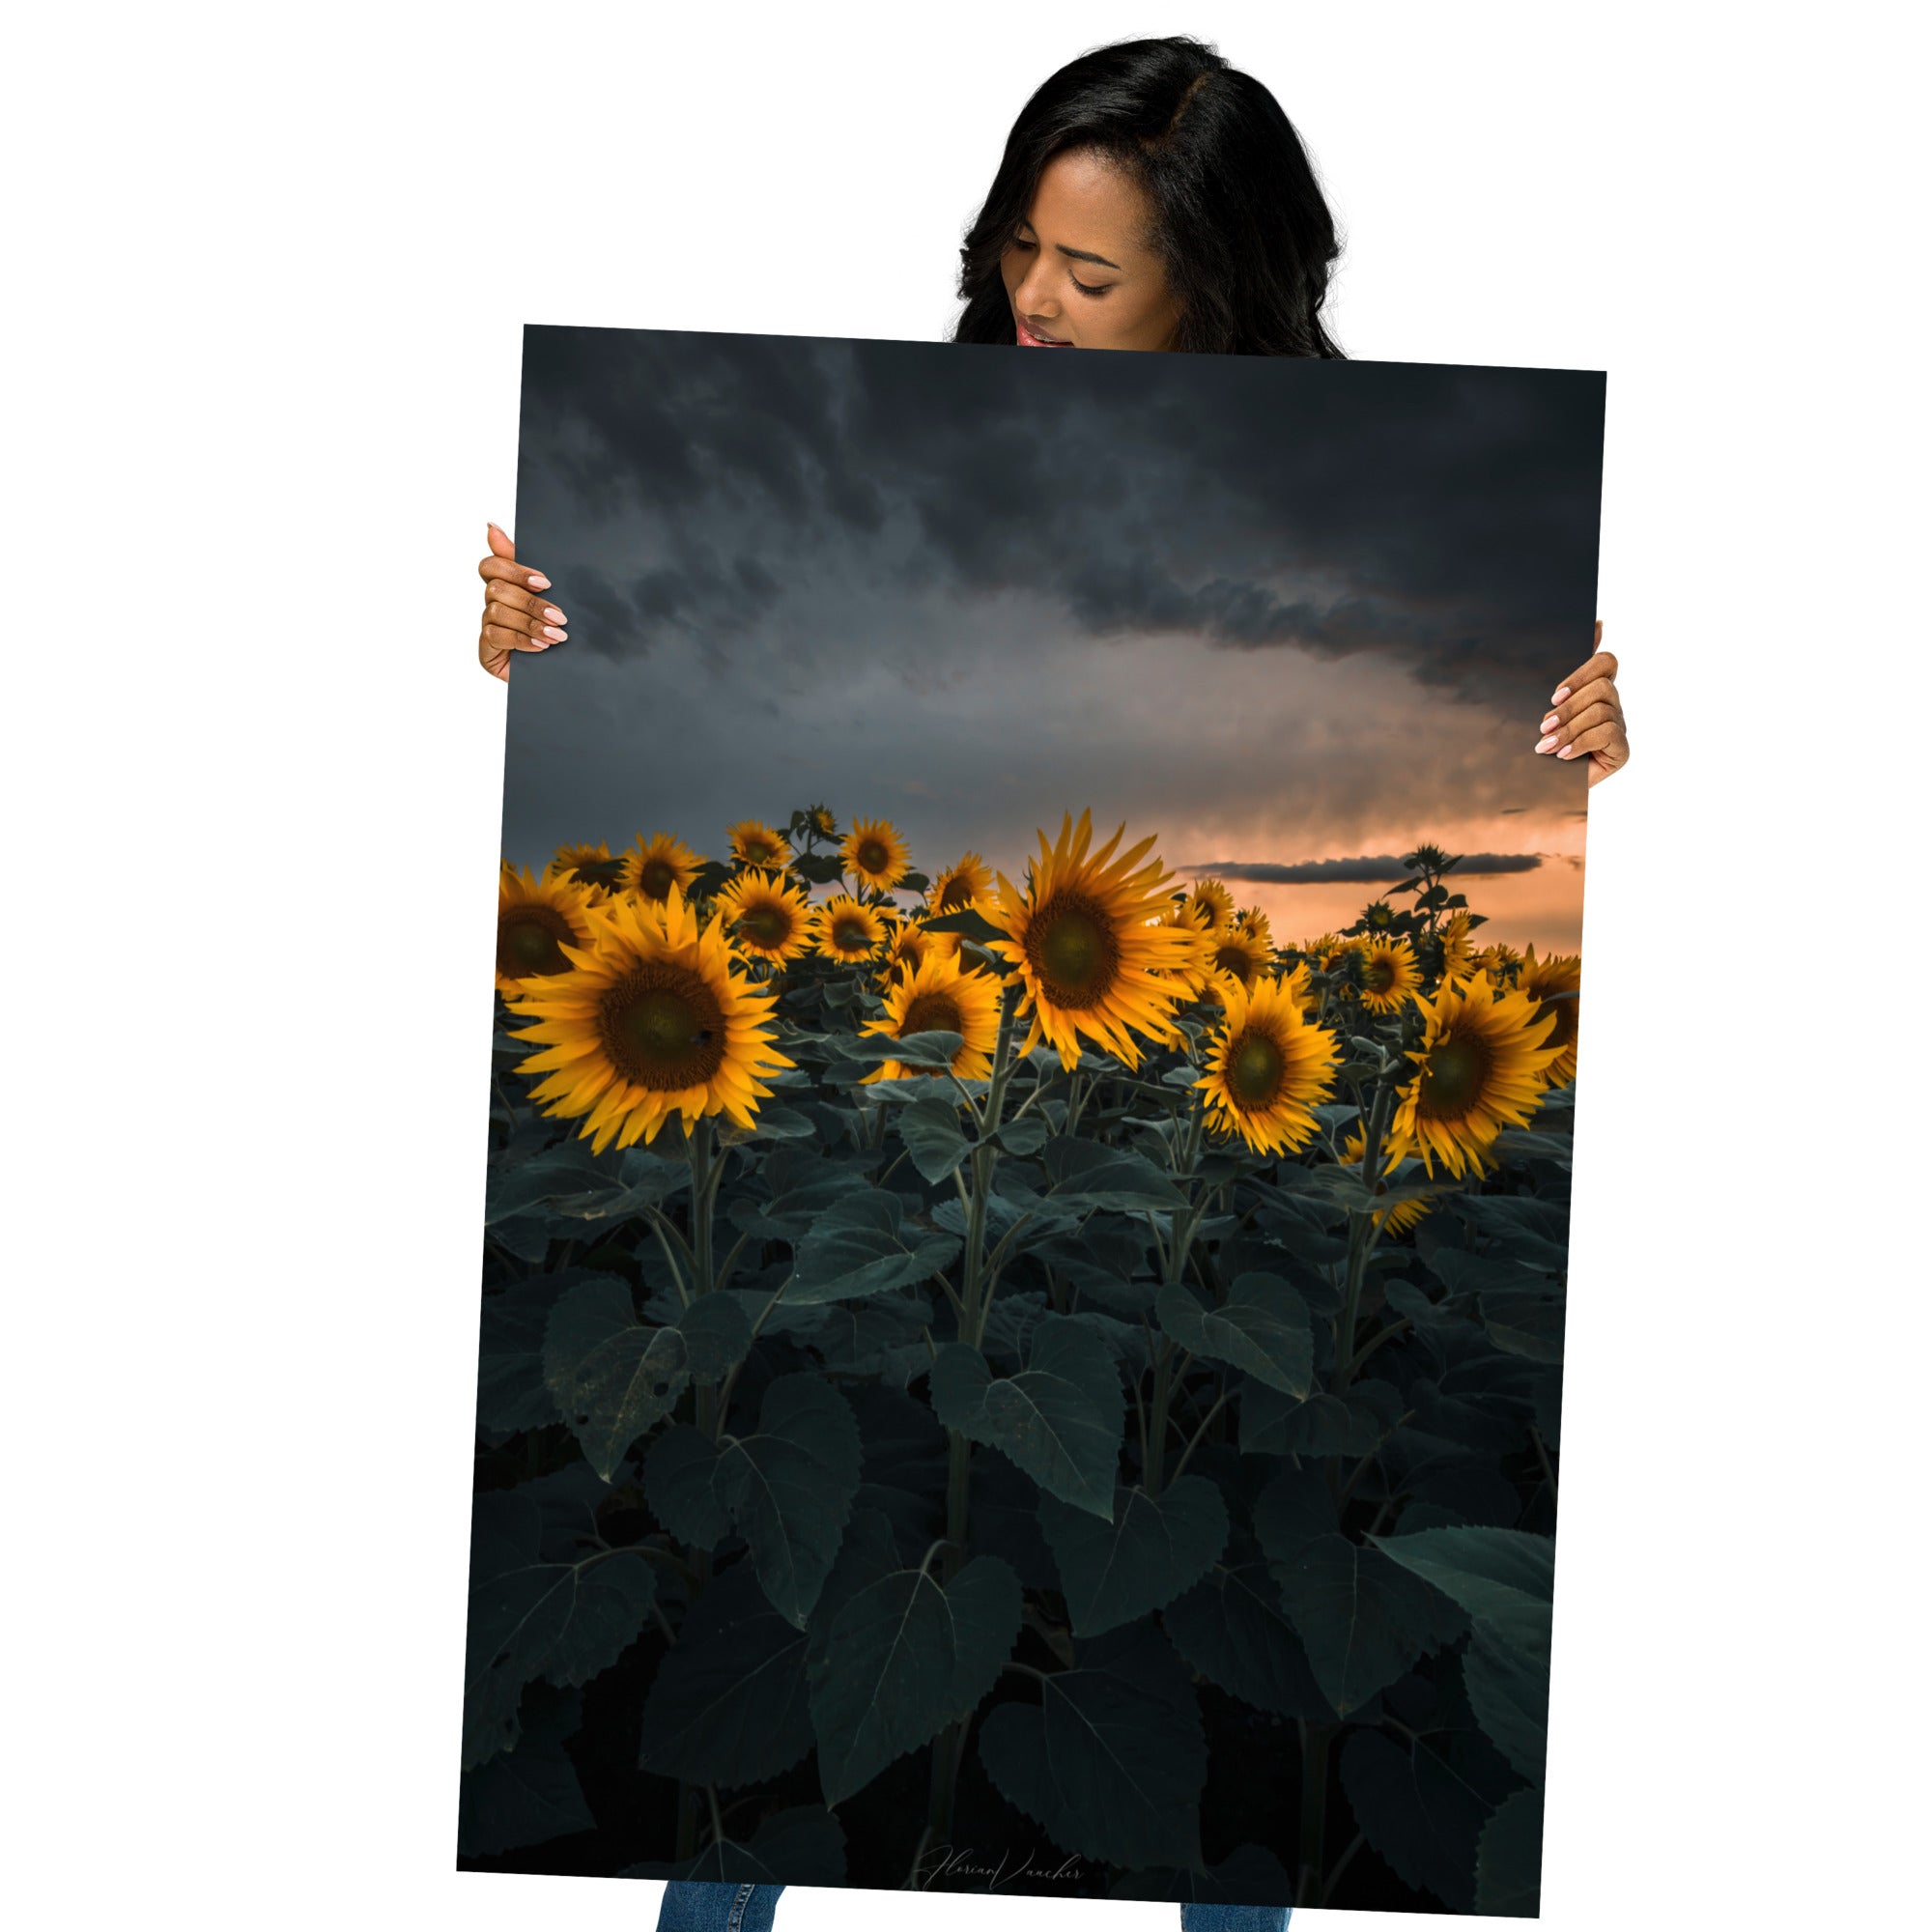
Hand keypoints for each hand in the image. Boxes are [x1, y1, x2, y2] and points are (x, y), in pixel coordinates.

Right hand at [477, 522, 566, 680]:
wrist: (562, 674)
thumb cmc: (555, 632)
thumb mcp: (552, 597)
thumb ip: (527, 566)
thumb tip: (491, 527)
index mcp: (506, 586)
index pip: (491, 565)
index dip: (515, 570)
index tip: (544, 582)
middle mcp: (492, 604)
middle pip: (496, 588)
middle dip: (531, 603)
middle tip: (559, 616)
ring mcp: (487, 627)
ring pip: (497, 611)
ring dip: (530, 623)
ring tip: (556, 635)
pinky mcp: (486, 650)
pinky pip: (496, 636)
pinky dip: (522, 640)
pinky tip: (541, 647)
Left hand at [1535, 620, 1627, 786]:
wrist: (1540, 787)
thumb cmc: (1541, 744)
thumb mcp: (1545, 707)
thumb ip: (1563, 673)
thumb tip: (1597, 623)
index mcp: (1594, 690)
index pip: (1606, 662)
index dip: (1583, 671)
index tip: (1554, 695)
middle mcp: (1612, 705)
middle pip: (1603, 686)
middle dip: (1569, 707)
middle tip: (1544, 726)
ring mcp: (1619, 727)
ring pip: (1602, 710)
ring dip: (1569, 728)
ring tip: (1547, 745)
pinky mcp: (1622, 750)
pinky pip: (1608, 733)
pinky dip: (1581, 743)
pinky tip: (1563, 755)